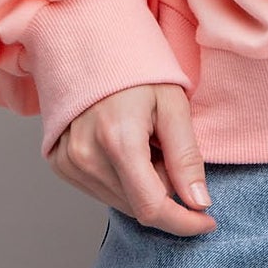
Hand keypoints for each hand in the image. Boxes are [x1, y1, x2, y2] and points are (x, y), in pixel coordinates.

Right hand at [49, 83, 216, 236]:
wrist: (90, 45)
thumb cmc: (137, 70)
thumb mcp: (173, 105)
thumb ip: (186, 157)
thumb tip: (200, 204)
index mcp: (118, 140)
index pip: (152, 207)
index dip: (184, 223)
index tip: (207, 222)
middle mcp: (86, 157)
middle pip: (138, 206)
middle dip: (165, 191)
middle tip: (168, 150)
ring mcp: (68, 162)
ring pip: (120, 202)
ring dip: (143, 186)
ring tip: (145, 144)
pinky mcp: (59, 164)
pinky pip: (100, 190)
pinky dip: (121, 180)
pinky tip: (124, 148)